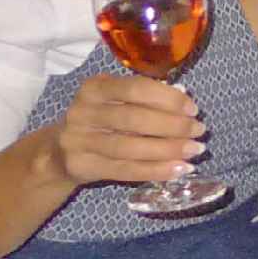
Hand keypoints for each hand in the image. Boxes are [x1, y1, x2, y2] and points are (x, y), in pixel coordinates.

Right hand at [50, 74, 204, 186]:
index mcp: (95, 88)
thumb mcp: (116, 102)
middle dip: (172, 125)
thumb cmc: (101, 121)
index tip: (193, 109)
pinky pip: (124, 170)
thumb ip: (145, 99)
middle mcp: (83, 111)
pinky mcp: (81, 166)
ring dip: (167, 150)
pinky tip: (178, 169)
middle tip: (199, 131)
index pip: (135, 88)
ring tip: (194, 151)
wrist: (58, 152)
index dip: (167, 98)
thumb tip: (184, 97)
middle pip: (133, 118)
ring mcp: (78, 140)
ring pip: (129, 147)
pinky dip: (155, 170)